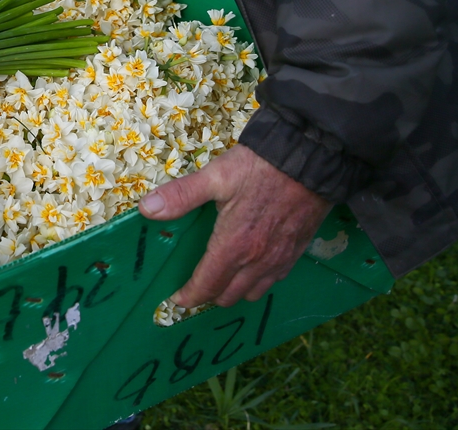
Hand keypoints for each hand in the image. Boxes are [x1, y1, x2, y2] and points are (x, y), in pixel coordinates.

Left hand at [139, 144, 330, 307]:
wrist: (311, 159)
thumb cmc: (260, 167)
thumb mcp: (215, 177)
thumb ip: (181, 195)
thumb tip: (147, 209)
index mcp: (233, 246)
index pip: (206, 286)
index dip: (189, 296)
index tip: (177, 298)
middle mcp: (257, 261)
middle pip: (228, 296)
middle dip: (209, 295)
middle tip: (196, 285)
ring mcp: (280, 259)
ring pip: (253, 293)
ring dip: (234, 292)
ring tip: (222, 279)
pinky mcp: (297, 252)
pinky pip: (274, 281)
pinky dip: (258, 282)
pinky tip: (252, 267)